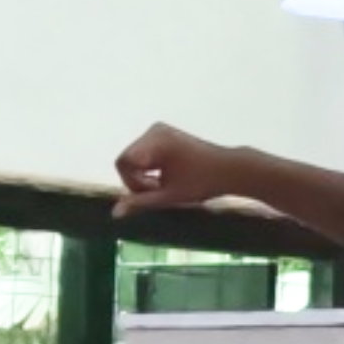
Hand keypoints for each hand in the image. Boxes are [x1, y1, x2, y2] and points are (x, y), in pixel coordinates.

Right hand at [116, 121, 250, 217]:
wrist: (229, 169)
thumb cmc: (201, 183)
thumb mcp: (168, 196)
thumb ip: (139, 202)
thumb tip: (115, 213)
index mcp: (155, 142)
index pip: (123, 162)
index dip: (131, 182)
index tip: (152, 192)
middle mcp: (154, 131)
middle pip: (128, 159)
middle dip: (137, 179)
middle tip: (158, 191)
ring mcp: (159, 130)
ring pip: (135, 157)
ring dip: (144, 174)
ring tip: (163, 185)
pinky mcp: (165, 133)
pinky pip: (145, 152)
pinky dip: (150, 167)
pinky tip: (166, 176)